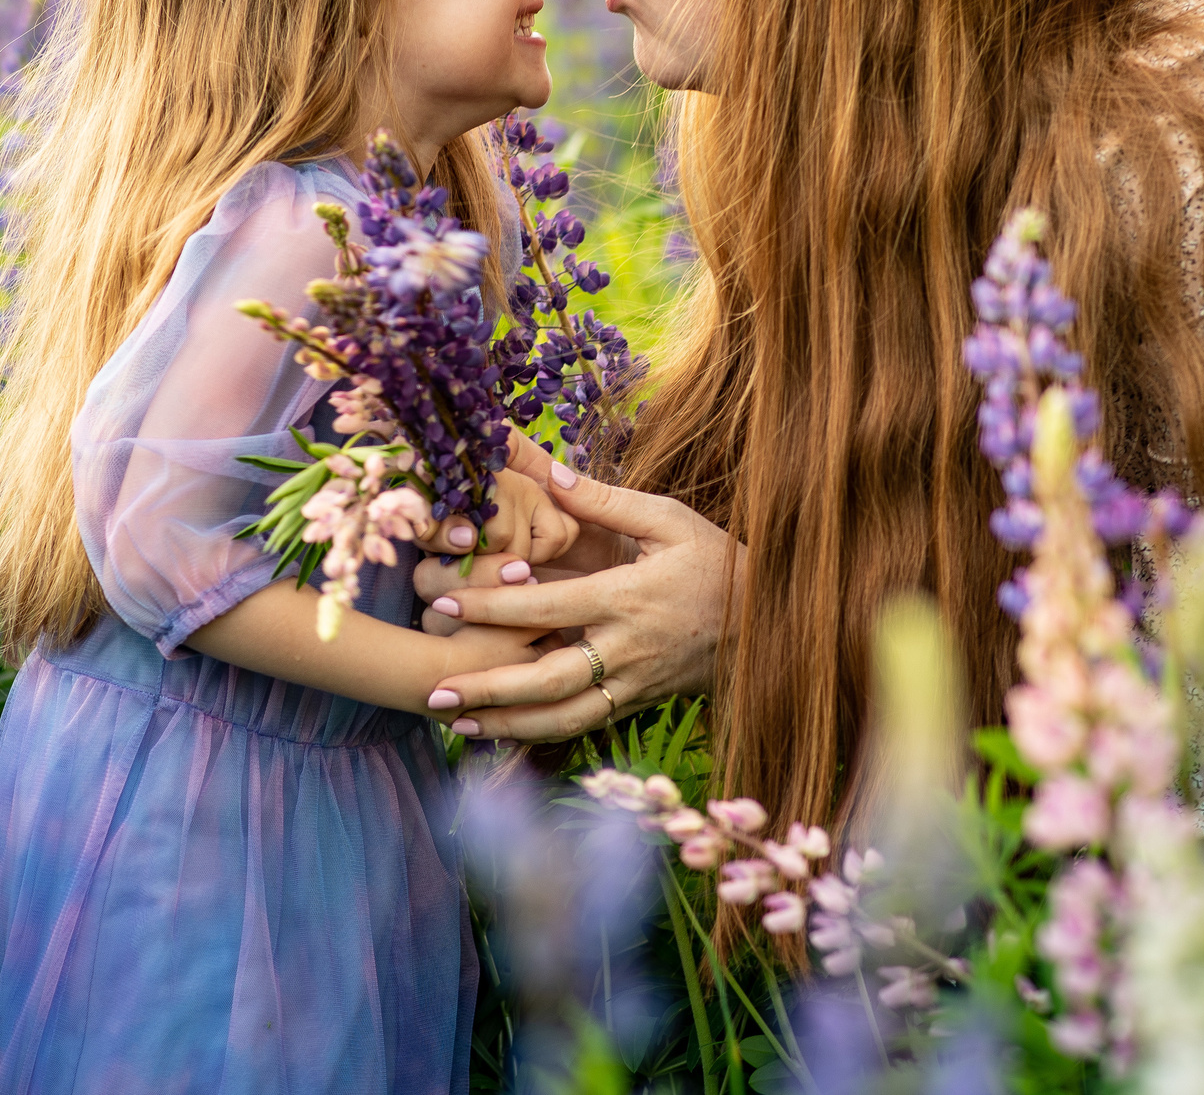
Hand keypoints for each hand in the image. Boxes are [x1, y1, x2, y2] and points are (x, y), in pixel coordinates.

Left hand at [420, 435, 730, 740]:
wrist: (769, 622)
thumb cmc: (715, 561)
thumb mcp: (669, 519)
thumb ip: (606, 500)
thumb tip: (549, 469)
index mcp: (627, 598)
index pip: (548, 608)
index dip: (494, 609)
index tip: (447, 605)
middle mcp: (626, 649)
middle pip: (547, 680)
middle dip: (488, 688)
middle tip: (434, 690)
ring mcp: (633, 683)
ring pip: (563, 717)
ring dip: (506, 724)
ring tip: (453, 722)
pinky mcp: (639, 703)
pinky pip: (584, 725)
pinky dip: (538, 734)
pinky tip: (499, 731)